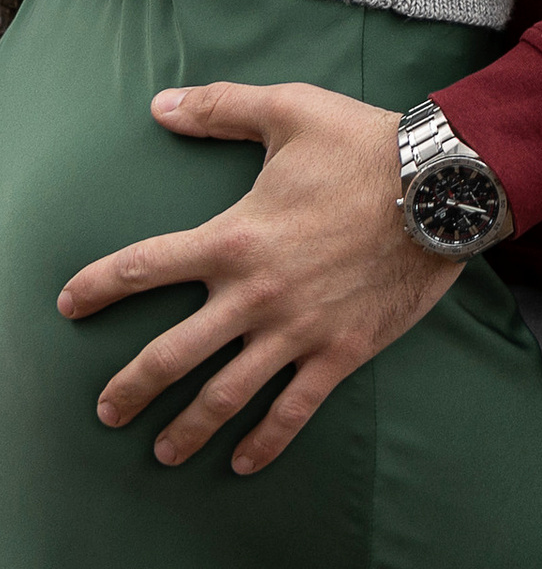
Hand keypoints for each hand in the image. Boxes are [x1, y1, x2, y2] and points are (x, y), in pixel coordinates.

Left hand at [58, 82, 462, 474]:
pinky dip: (266, 441)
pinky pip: (294, 409)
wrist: (445, 184)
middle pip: (171, 355)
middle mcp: (255, 294)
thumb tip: (160, 106)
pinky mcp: (340, 350)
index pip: (143, 268)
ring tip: (163, 451)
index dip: (98, 287)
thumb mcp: (292, 110)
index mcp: (234, 238)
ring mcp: (297, 329)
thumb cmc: (367, 144)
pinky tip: (243, 463)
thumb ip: (222, 107)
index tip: (69, 304)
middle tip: (108, 412)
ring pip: (225, 395)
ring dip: (187, 429)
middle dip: (131, 389)